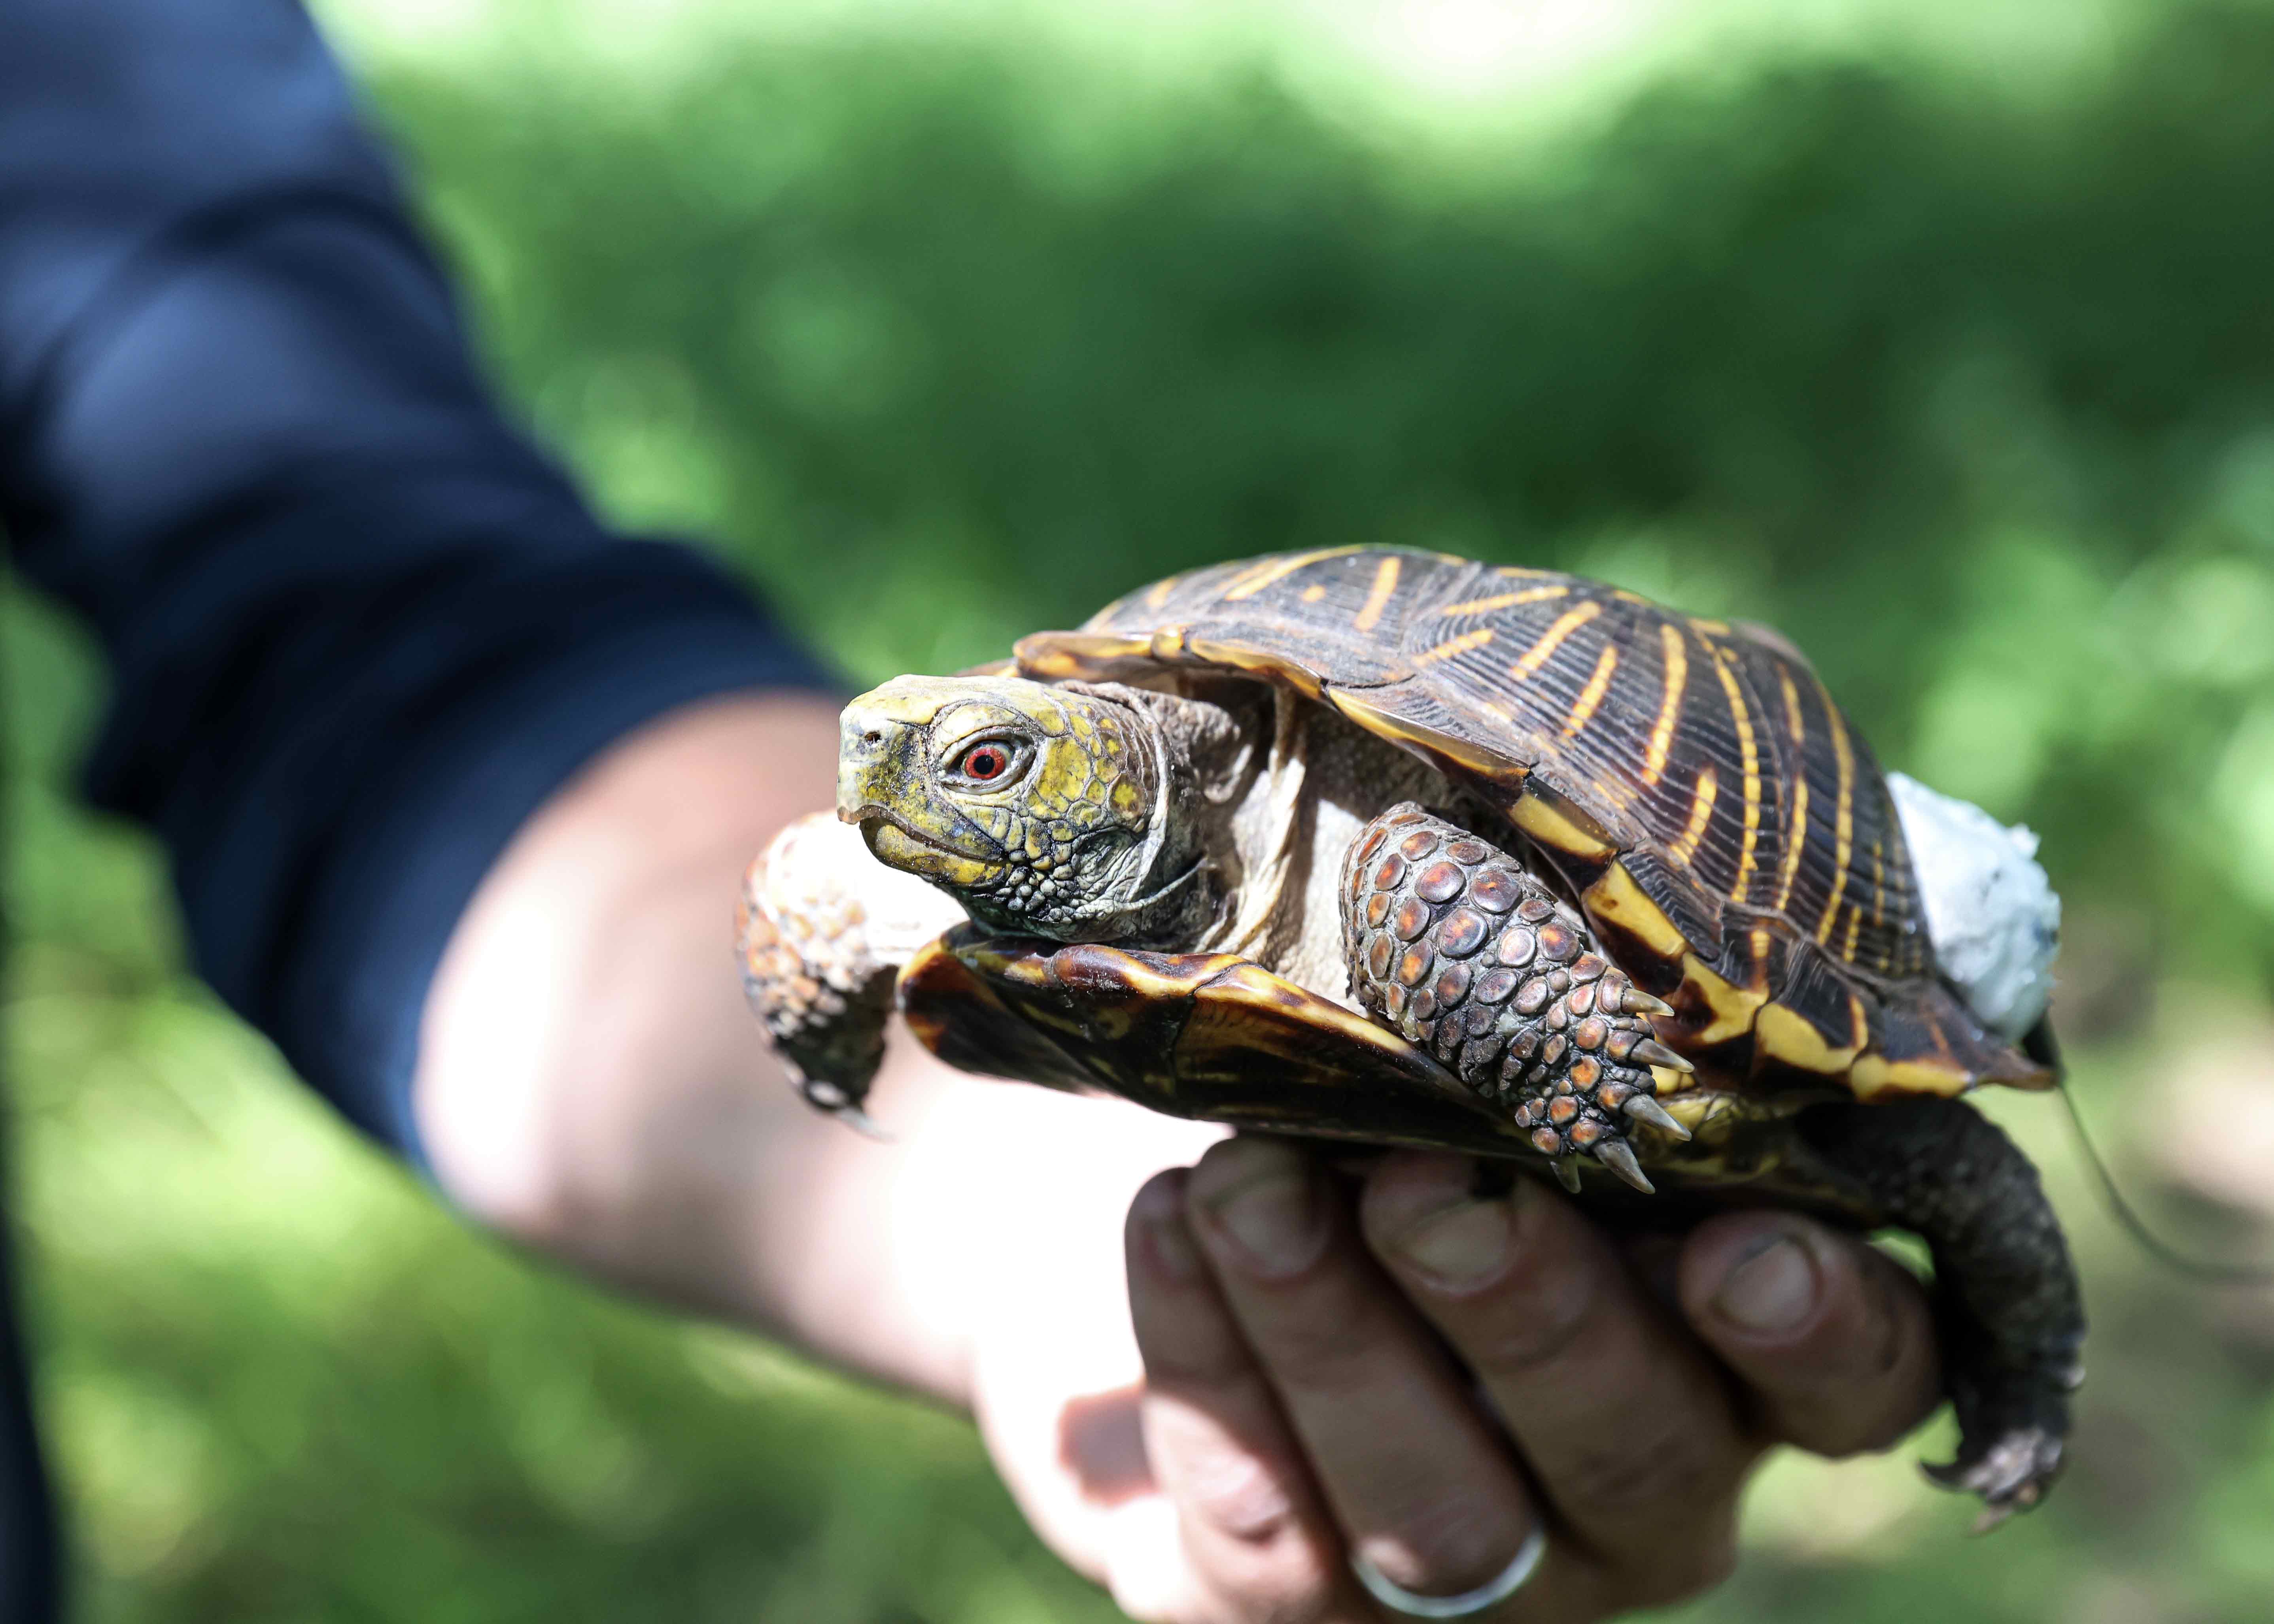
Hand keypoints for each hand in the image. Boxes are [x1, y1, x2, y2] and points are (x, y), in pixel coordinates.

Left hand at [414, 695, 1938, 1621]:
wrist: (1160, 1177)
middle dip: (1530, 1313)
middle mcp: (1636, 1472)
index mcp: (1728, 1323)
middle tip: (1426, 1183)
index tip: (1737, 1241)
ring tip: (1248, 1184)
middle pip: (1641, 1449)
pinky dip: (1210, 1368)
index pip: (1859, 1370)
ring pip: (1445, 1519)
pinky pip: (1265, 1534)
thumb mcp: (1479, 1000)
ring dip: (1340, 1338)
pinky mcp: (1290, 1605)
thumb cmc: (1371, 1057)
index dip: (1819, 1329)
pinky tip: (1172, 1223)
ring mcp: (1474, 1562)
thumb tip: (1623, 784)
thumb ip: (1573, 957)